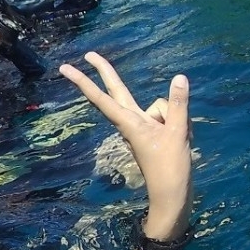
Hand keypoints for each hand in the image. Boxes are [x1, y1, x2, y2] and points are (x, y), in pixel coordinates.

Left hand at [59, 53, 192, 241]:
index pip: (102, 97)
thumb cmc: (170, 167)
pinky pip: (168, 116)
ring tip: (179, 140)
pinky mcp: (153, 132)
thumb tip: (179, 78)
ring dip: (174, 116)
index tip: (66, 68)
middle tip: (88, 53)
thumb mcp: (178, 134)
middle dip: (105, 71)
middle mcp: (131, 121)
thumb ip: (178, 105)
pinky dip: (179, 124)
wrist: (172, 196)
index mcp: (129, 122)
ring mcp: (142, 126)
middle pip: (117, 90)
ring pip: (159, 105)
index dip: (85, 81)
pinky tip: (184, 140)